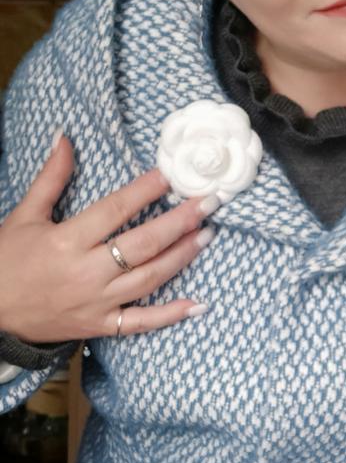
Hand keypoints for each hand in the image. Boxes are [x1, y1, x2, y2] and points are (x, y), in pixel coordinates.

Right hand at [0, 132, 217, 342]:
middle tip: (208, 203)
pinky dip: (170, 315)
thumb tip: (65, 137)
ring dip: (182, 256)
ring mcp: (96, 302)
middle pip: (142, 244)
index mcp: (66, 240)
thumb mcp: (24, 214)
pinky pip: (140, 323)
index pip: (114, 210)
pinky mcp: (100, 325)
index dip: (144, 191)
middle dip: (179, 222)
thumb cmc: (6, 260)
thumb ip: (51, 177)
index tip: (170, 175)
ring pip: (149, 278)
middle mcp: (85, 272)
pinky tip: (198, 304)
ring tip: (207, 234)